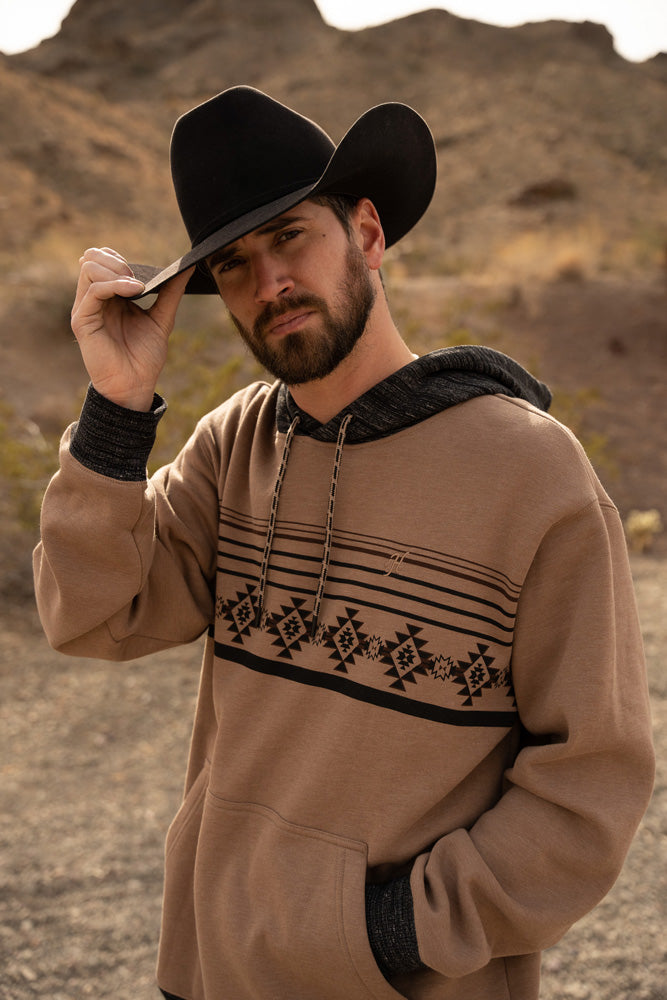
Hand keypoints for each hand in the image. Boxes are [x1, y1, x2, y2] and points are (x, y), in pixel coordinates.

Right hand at [71, 247, 193, 410]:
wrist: (135, 386)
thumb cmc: (145, 357)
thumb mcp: (162, 319)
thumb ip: (171, 292)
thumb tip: (188, 266)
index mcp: (109, 296)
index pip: (102, 259)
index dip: (119, 257)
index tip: (142, 273)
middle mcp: (94, 299)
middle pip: (91, 257)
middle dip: (117, 260)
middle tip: (138, 278)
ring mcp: (86, 308)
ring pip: (88, 267)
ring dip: (116, 270)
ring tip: (138, 286)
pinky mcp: (82, 320)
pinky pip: (93, 290)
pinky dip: (115, 285)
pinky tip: (135, 291)